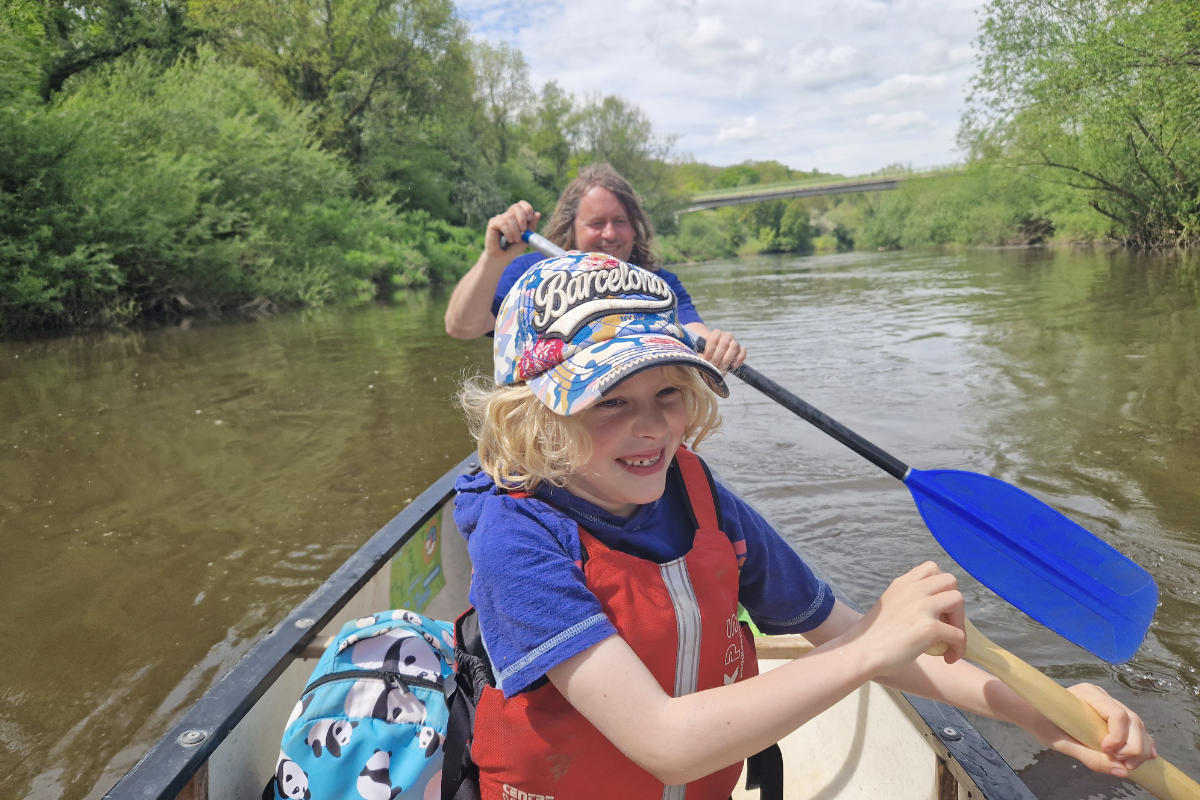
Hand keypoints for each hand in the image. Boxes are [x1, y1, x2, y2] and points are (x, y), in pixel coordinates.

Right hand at [483, 200, 540, 259]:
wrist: (502, 258)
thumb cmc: (514, 248)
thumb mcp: (526, 237)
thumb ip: (531, 226)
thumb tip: (538, 213)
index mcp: (516, 217)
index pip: (521, 204)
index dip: (527, 208)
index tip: (530, 219)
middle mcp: (507, 215)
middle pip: (516, 206)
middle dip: (522, 218)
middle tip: (523, 230)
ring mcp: (499, 219)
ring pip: (510, 217)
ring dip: (515, 231)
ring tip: (515, 240)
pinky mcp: (492, 223)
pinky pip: (503, 223)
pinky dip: (508, 233)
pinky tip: (509, 240)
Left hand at [698, 328, 746, 371]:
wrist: (715, 354)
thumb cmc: (707, 354)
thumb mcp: (701, 353)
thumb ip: (700, 356)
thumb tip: (702, 362)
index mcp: (716, 334)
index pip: (713, 338)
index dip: (710, 350)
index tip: (707, 359)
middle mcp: (726, 336)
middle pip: (724, 343)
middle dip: (718, 357)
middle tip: (714, 366)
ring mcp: (735, 342)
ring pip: (734, 347)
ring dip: (727, 359)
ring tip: (722, 367)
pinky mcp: (741, 350)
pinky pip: (743, 352)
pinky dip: (739, 359)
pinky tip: (733, 365)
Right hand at [853, 561, 965, 676]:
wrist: (862, 652)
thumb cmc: (873, 635)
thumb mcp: (888, 603)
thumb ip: (907, 599)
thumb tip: (930, 608)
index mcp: (902, 584)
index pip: (932, 568)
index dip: (940, 586)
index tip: (936, 605)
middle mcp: (913, 590)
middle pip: (950, 580)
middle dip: (953, 602)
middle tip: (946, 623)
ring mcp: (922, 607)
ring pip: (958, 600)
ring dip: (959, 621)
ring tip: (949, 639)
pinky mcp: (928, 628)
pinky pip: (958, 634)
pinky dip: (959, 648)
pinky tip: (949, 658)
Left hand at [1034, 683, 1157, 777]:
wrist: (1034, 713)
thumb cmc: (1044, 724)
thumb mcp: (1063, 744)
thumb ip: (1091, 758)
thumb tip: (1122, 772)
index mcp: (1087, 694)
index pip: (1117, 714)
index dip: (1119, 736)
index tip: (1107, 751)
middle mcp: (1101, 695)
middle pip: (1132, 719)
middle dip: (1134, 746)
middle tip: (1124, 765)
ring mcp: (1108, 703)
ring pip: (1137, 724)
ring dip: (1140, 747)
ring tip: (1130, 765)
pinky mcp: (1112, 714)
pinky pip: (1134, 728)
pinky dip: (1142, 742)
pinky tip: (1145, 757)